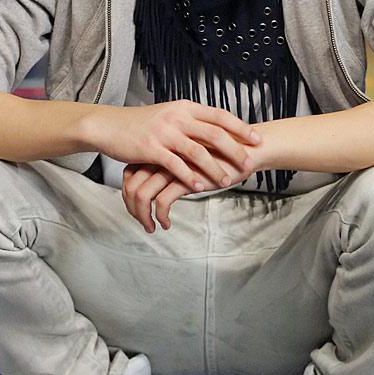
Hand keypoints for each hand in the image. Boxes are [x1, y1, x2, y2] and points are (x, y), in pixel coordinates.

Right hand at [85, 100, 261, 193]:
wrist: (110, 125)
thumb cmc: (141, 123)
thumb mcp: (169, 114)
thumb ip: (190, 119)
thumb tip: (214, 126)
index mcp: (185, 107)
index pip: (219, 115)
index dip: (240, 127)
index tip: (256, 138)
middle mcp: (177, 117)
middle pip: (214, 134)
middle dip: (235, 150)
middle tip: (249, 163)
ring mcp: (164, 132)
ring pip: (197, 152)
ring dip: (215, 168)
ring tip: (228, 182)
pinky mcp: (151, 148)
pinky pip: (175, 165)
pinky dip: (189, 177)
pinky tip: (199, 188)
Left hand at [122, 144, 259, 232]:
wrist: (245, 151)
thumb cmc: (220, 155)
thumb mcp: (190, 157)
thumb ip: (173, 164)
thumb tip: (156, 181)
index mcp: (161, 148)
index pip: (129, 170)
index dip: (128, 190)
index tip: (136, 205)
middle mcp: (162, 156)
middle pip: (130, 183)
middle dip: (131, 206)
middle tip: (141, 220)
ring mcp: (172, 167)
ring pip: (141, 194)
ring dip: (142, 215)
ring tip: (150, 226)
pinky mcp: (184, 180)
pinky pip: (161, 202)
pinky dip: (160, 216)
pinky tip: (167, 223)